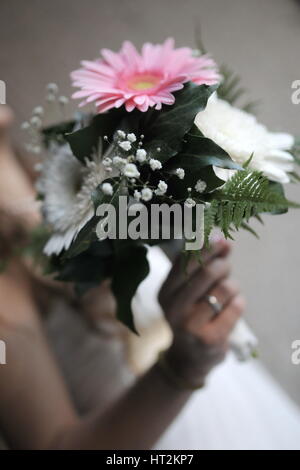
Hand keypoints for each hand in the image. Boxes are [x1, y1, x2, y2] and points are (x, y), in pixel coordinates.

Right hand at [158, 238, 245, 386]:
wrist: (187, 359)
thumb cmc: (190, 316)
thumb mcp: (186, 293)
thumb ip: (201, 267)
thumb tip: (224, 242)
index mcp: (165, 291)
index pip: (185, 261)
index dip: (206, 247)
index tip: (222, 240)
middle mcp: (173, 307)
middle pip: (207, 272)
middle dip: (223, 265)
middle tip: (226, 267)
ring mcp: (190, 325)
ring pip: (225, 288)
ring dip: (233, 285)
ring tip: (229, 292)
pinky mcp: (208, 338)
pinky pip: (235, 308)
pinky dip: (240, 302)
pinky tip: (234, 306)